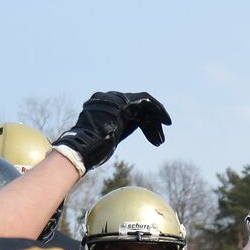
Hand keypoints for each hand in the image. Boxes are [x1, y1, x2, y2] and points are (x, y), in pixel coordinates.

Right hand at [52, 91, 171, 170]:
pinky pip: (147, 100)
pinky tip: (166, 122)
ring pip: (143, 106)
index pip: (128, 112)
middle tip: (160, 139)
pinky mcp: (124, 101)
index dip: (142, 124)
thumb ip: (115, 130)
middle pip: (137, 109)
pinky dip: (158, 110)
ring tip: (162, 140)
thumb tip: (120, 133)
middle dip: (150, 125)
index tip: (152, 137)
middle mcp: (108, 99)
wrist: (83, 148)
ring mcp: (115, 99)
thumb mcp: (105, 138)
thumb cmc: (91, 150)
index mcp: (102, 107)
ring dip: (155, 122)